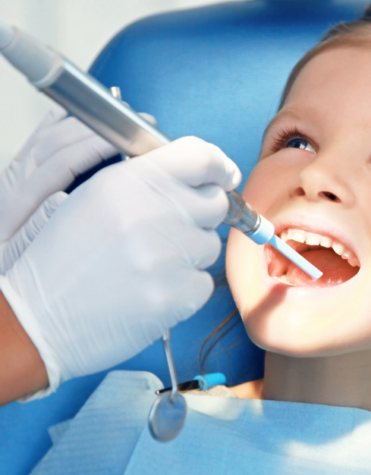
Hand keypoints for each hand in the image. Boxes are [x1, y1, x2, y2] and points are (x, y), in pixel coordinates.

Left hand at [0, 106, 117, 272]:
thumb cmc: (4, 263)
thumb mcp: (15, 257)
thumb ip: (37, 228)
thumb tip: (62, 198)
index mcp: (16, 202)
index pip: (61, 163)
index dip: (93, 148)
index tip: (123, 141)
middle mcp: (13, 179)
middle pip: (57, 141)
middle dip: (97, 128)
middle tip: (132, 123)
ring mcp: (13, 171)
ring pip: (49, 134)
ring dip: (84, 121)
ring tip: (117, 115)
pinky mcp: (15, 169)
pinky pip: (37, 136)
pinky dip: (58, 120)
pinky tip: (77, 113)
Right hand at [0, 136, 241, 393]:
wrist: (42, 318)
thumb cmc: (67, 259)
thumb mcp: (96, 198)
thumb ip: (148, 181)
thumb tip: (205, 174)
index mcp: (129, 181)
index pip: (200, 156)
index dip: (219, 166)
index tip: (225, 176)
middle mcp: (152, 212)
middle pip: (216, 203)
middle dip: (200, 217)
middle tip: (165, 235)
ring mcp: (167, 256)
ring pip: (210, 246)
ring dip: (189, 257)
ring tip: (145, 267)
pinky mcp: (177, 296)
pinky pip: (204, 283)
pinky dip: (185, 290)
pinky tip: (149, 292)